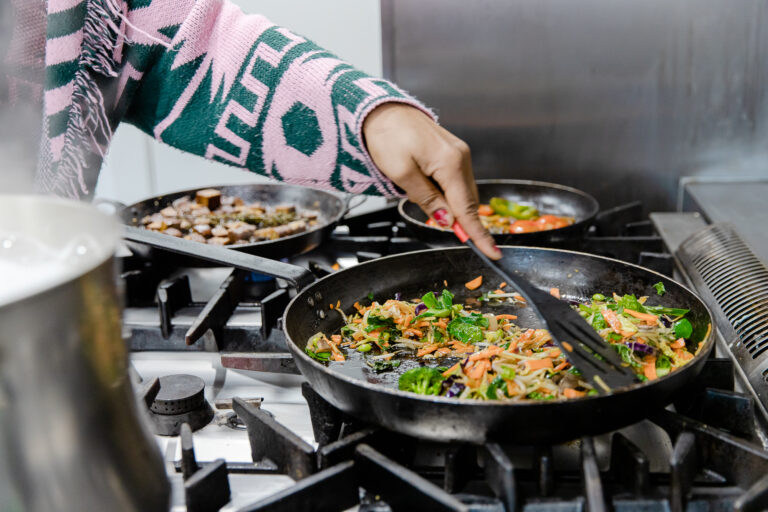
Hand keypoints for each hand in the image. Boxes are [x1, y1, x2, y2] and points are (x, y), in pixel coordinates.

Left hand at [363, 103, 500, 259]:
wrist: (382, 111)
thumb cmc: (387, 137)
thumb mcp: (402, 174)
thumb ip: (427, 199)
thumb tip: (448, 221)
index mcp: (451, 163)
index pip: (467, 208)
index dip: (478, 234)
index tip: (492, 253)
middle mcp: (461, 158)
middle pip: (466, 202)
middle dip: (458, 219)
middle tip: (442, 227)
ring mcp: (459, 154)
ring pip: (461, 192)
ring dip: (449, 205)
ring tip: (419, 192)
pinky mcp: (453, 153)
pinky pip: (455, 181)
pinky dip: (447, 192)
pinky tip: (427, 187)